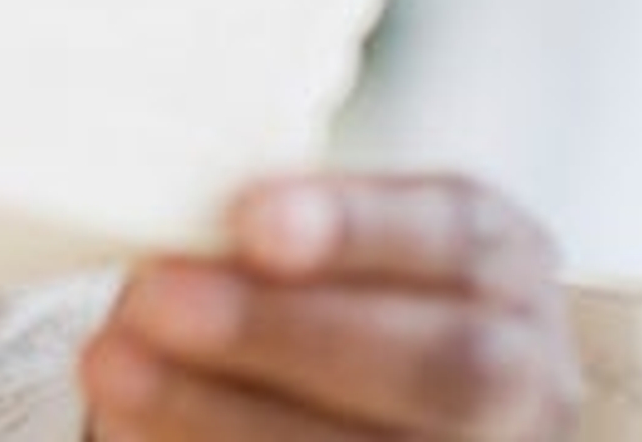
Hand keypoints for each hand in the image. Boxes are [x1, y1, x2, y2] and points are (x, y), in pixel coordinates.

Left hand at [82, 174, 581, 439]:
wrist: (349, 399)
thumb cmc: (318, 296)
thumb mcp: (320, 244)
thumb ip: (271, 233)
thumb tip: (164, 220)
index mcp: (503, 269)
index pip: (460, 236)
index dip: (358, 229)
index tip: (249, 220)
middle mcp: (525, 377)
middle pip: (442, 364)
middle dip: (288, 332)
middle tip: (156, 300)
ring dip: (228, 414)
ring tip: (115, 369)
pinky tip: (130, 429)